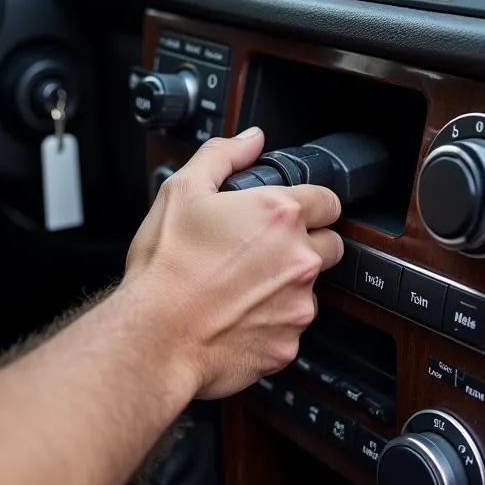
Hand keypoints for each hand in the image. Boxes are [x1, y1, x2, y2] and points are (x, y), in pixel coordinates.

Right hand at [124, 127, 342, 399]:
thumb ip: (223, 155)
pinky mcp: (288, 344)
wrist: (154, 335)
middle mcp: (298, 259)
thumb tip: (251, 140)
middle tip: (261, 252)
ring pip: (309, 289)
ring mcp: (297, 305)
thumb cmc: (165, 267)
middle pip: (330, 245)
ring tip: (240, 287)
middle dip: (304, 245)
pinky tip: (237, 316)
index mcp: (279, 215)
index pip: (329, 201)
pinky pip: (290, 328)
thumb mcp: (182, 191)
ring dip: (286, 286)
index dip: (309, 205)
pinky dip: (271, 323)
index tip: (290, 216)